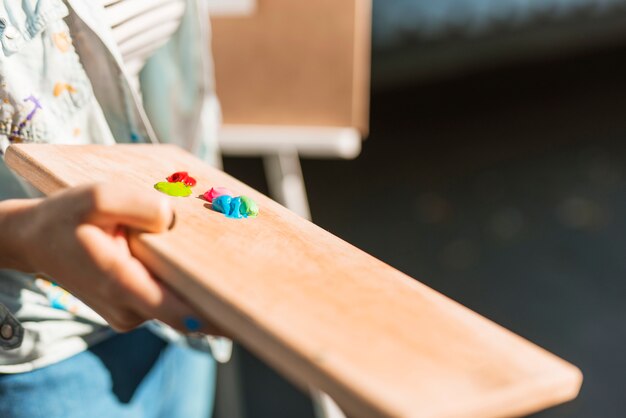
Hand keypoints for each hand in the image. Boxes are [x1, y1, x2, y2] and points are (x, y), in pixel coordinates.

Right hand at [0, 183, 227, 336]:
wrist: (37, 241)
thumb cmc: (67, 216)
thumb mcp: (97, 195)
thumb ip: (137, 205)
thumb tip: (173, 220)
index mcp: (118, 282)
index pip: (177, 312)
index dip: (215, 315)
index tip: (248, 309)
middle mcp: (127, 308)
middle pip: (187, 314)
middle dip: (221, 302)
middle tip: (261, 283)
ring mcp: (130, 313)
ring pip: (179, 308)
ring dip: (204, 292)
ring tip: (237, 267)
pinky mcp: (134, 308)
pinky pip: (168, 301)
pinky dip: (186, 287)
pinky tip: (205, 266)